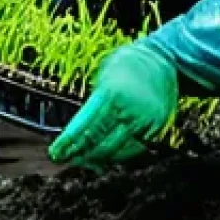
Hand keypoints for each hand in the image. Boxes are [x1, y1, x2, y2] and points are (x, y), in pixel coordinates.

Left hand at [48, 39, 178, 168]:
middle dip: (80, 154)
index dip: (69, 142)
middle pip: (100, 143)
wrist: (164, 60)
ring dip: (98, 158)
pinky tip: (104, 155)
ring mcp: (144, 122)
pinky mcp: (155, 128)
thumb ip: (94, 103)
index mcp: (110, 94)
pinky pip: (134, 148)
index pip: (85, 125)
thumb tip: (78, 128)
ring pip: (118, 150)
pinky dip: (118, 154)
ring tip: (80, 159)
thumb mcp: (104, 76)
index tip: (55, 153)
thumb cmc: (125, 64)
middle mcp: (128, 111)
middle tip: (63, 159)